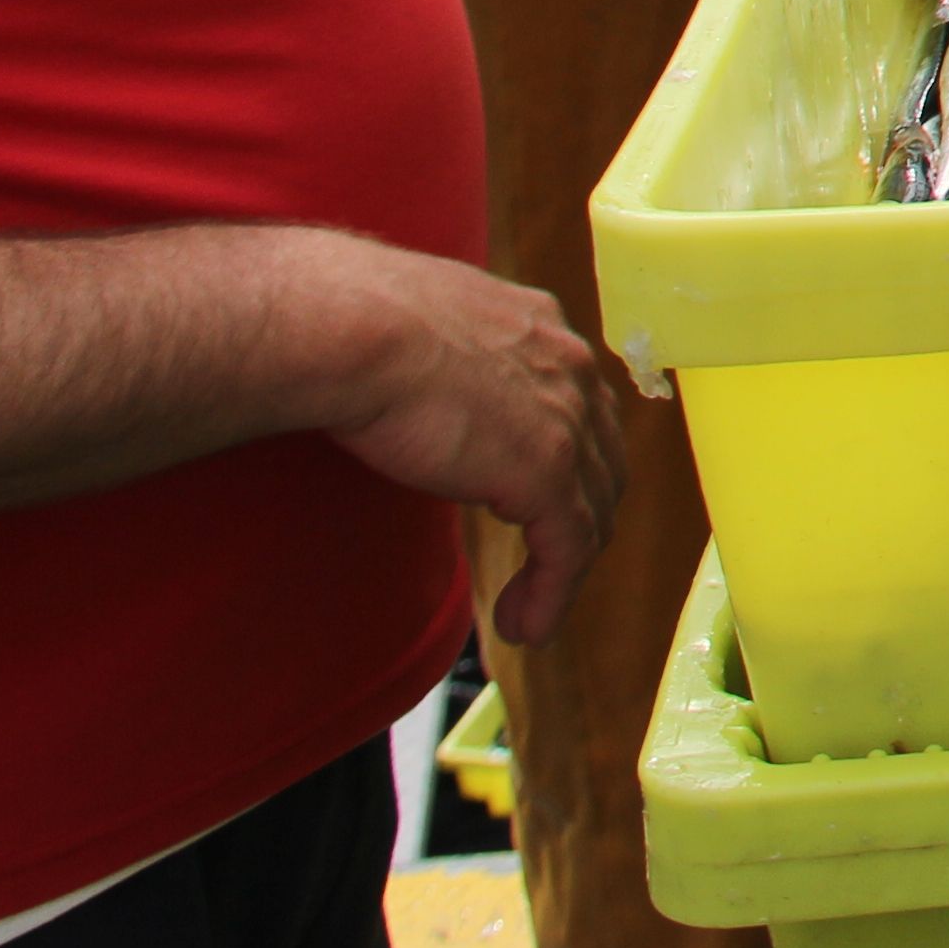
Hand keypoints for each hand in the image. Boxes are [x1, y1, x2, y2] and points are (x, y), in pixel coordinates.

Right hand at [297, 238, 634, 647]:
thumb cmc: (349, 320)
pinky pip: (568, 548)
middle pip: (600, 458)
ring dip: (563, 570)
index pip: (579, 403)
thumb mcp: (417, 331)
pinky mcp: (546, 470)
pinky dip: (552, 593)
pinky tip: (526, 627)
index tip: (542, 505)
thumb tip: (411, 382)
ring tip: (527, 614)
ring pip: (591, 509)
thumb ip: (441, 360)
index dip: (570, 460)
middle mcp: (568, 365)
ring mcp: (565, 418)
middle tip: (546, 566)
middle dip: (581, 518)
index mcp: (539, 326)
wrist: (348, 327)